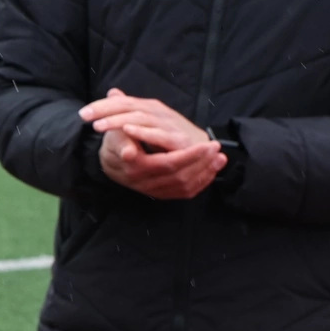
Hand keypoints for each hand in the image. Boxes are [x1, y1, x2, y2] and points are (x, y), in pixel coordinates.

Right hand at [81, 87, 223, 199]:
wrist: (110, 160)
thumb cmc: (116, 142)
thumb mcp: (114, 136)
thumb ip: (122, 142)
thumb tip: (129, 153)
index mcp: (134, 168)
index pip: (167, 164)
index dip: (190, 155)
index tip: (206, 144)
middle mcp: (144, 182)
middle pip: (180, 175)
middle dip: (202, 161)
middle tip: (216, 147)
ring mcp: (153, 190)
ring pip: (184, 185)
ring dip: (205, 172)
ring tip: (219, 158)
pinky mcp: (161, 194)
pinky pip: (184, 192)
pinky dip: (201, 182)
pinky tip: (211, 170)